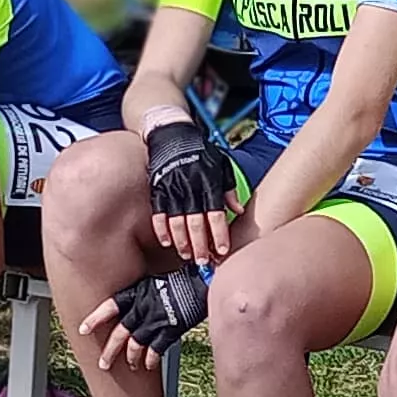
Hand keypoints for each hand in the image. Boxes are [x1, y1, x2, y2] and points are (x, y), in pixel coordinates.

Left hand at [74, 267, 204, 372]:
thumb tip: (135, 306)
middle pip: (120, 332)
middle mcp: (143, 307)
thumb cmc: (183, 278)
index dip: (95, 319)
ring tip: (129, 366)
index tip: (83, 329)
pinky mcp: (171, 330)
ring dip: (130, 358)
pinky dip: (151, 359)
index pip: (110, 306)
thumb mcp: (157, 281)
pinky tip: (149, 365)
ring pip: (135, 344)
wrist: (204, 281)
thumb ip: (144, 295)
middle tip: (103, 363)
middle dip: (109, 350)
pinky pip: (156, 349)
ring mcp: (156, 320)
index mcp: (138, 292)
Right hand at [143, 119, 234, 263]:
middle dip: (200, 245)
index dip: (219, 234)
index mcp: (208, 182)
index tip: (222, 251)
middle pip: (195, 223)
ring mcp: (172, 189)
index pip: (215, 214)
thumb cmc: (201, 152)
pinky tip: (167, 242)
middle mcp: (190, 187)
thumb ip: (230, 189)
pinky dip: (162, 229)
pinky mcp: (157, 189)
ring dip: (182, 242)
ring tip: (188, 256)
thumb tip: (239, 211)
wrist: (172, 135)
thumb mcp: (222, 165)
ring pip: (176, 222)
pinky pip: (158, 214)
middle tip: (204, 262)